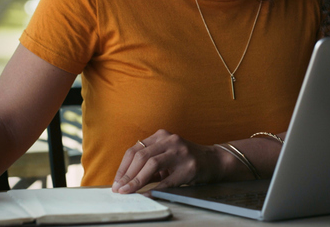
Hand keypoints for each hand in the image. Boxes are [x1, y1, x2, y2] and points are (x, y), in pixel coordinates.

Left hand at [111, 129, 229, 193]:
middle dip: (127, 174)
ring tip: (128, 191)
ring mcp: (180, 152)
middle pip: (141, 156)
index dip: (123, 167)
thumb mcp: (165, 156)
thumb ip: (148, 164)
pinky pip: (167, 180)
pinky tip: (147, 195)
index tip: (116, 181)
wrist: (213, 161)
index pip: (135, 150)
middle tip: (119, 189)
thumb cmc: (185, 160)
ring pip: (151, 164)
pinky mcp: (189, 167)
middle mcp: (170, 140)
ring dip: (137, 180)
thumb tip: (125, 180)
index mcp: (161, 136)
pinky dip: (155, 188)